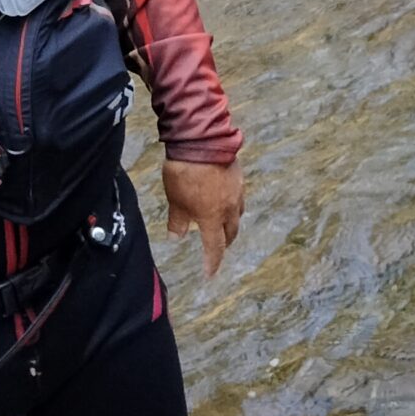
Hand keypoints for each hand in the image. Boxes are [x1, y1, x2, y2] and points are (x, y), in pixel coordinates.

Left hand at [163, 157, 243, 276]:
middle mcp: (229, 208)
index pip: (214, 247)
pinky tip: (223, 198)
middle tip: (218, 246)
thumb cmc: (185, 173)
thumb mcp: (175, 201)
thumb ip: (177, 221)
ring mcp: (236, 192)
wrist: (202, 141)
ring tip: (222, 222)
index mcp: (212, 218)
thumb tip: (176, 237)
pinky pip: (237, 197)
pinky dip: (231, 204)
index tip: (210, 274)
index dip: (212, 262)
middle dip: (225, 242)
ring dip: (230, 223)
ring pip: (237, 214)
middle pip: (231, 232)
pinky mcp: (238, 177)